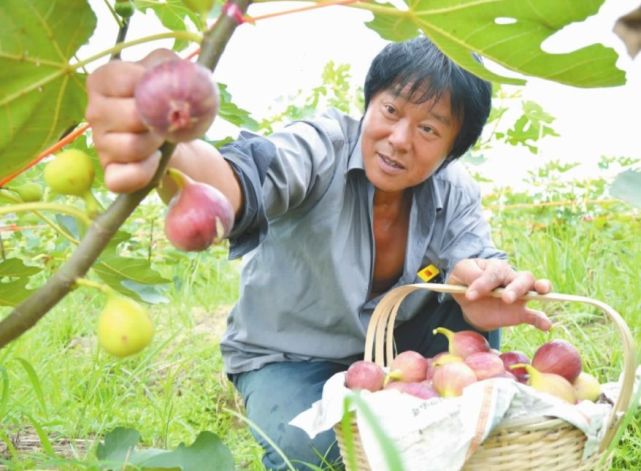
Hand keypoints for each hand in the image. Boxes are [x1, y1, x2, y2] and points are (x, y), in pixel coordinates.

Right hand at [85, 49, 177, 192]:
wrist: (174, 135)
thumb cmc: (166, 99)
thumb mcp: (167, 70)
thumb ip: (169, 64)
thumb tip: (176, 72)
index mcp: (102, 81)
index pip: (124, 79)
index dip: (152, 87)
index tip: (166, 90)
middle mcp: (94, 111)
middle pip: (131, 116)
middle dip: (159, 120)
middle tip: (168, 120)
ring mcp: (99, 143)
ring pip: (132, 147)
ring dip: (157, 144)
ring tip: (162, 138)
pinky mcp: (109, 172)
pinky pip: (126, 177)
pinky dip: (147, 171)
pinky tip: (155, 160)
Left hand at [447, 258, 552, 331]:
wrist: (466, 298)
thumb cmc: (464, 279)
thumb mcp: (460, 272)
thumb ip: (468, 274)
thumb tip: (475, 285)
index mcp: (496, 268)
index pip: (494, 274)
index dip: (483, 284)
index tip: (470, 295)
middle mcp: (511, 279)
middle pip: (523, 278)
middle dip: (516, 288)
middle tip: (505, 298)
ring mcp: (518, 296)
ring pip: (534, 289)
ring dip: (539, 291)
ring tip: (542, 293)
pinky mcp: (519, 313)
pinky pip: (534, 316)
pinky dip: (541, 320)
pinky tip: (547, 325)